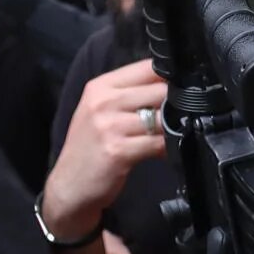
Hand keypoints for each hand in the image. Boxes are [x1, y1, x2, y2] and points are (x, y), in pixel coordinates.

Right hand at [41, 60, 167, 239]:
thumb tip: (173, 83)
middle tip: (184, 116)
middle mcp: (103, 102)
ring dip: (175, 127)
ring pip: (162, 117)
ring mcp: (110, 127)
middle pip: (160, 90)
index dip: (171, 77)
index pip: (147, 68)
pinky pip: (159, 143)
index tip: (183, 89)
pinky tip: (166, 151)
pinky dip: (169, 147)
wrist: (69, 186)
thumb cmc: (90, 147)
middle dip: (177, 104)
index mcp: (100, 86)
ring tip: (174, 134)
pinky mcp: (118, 151)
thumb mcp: (101, 111)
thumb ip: (131, 94)